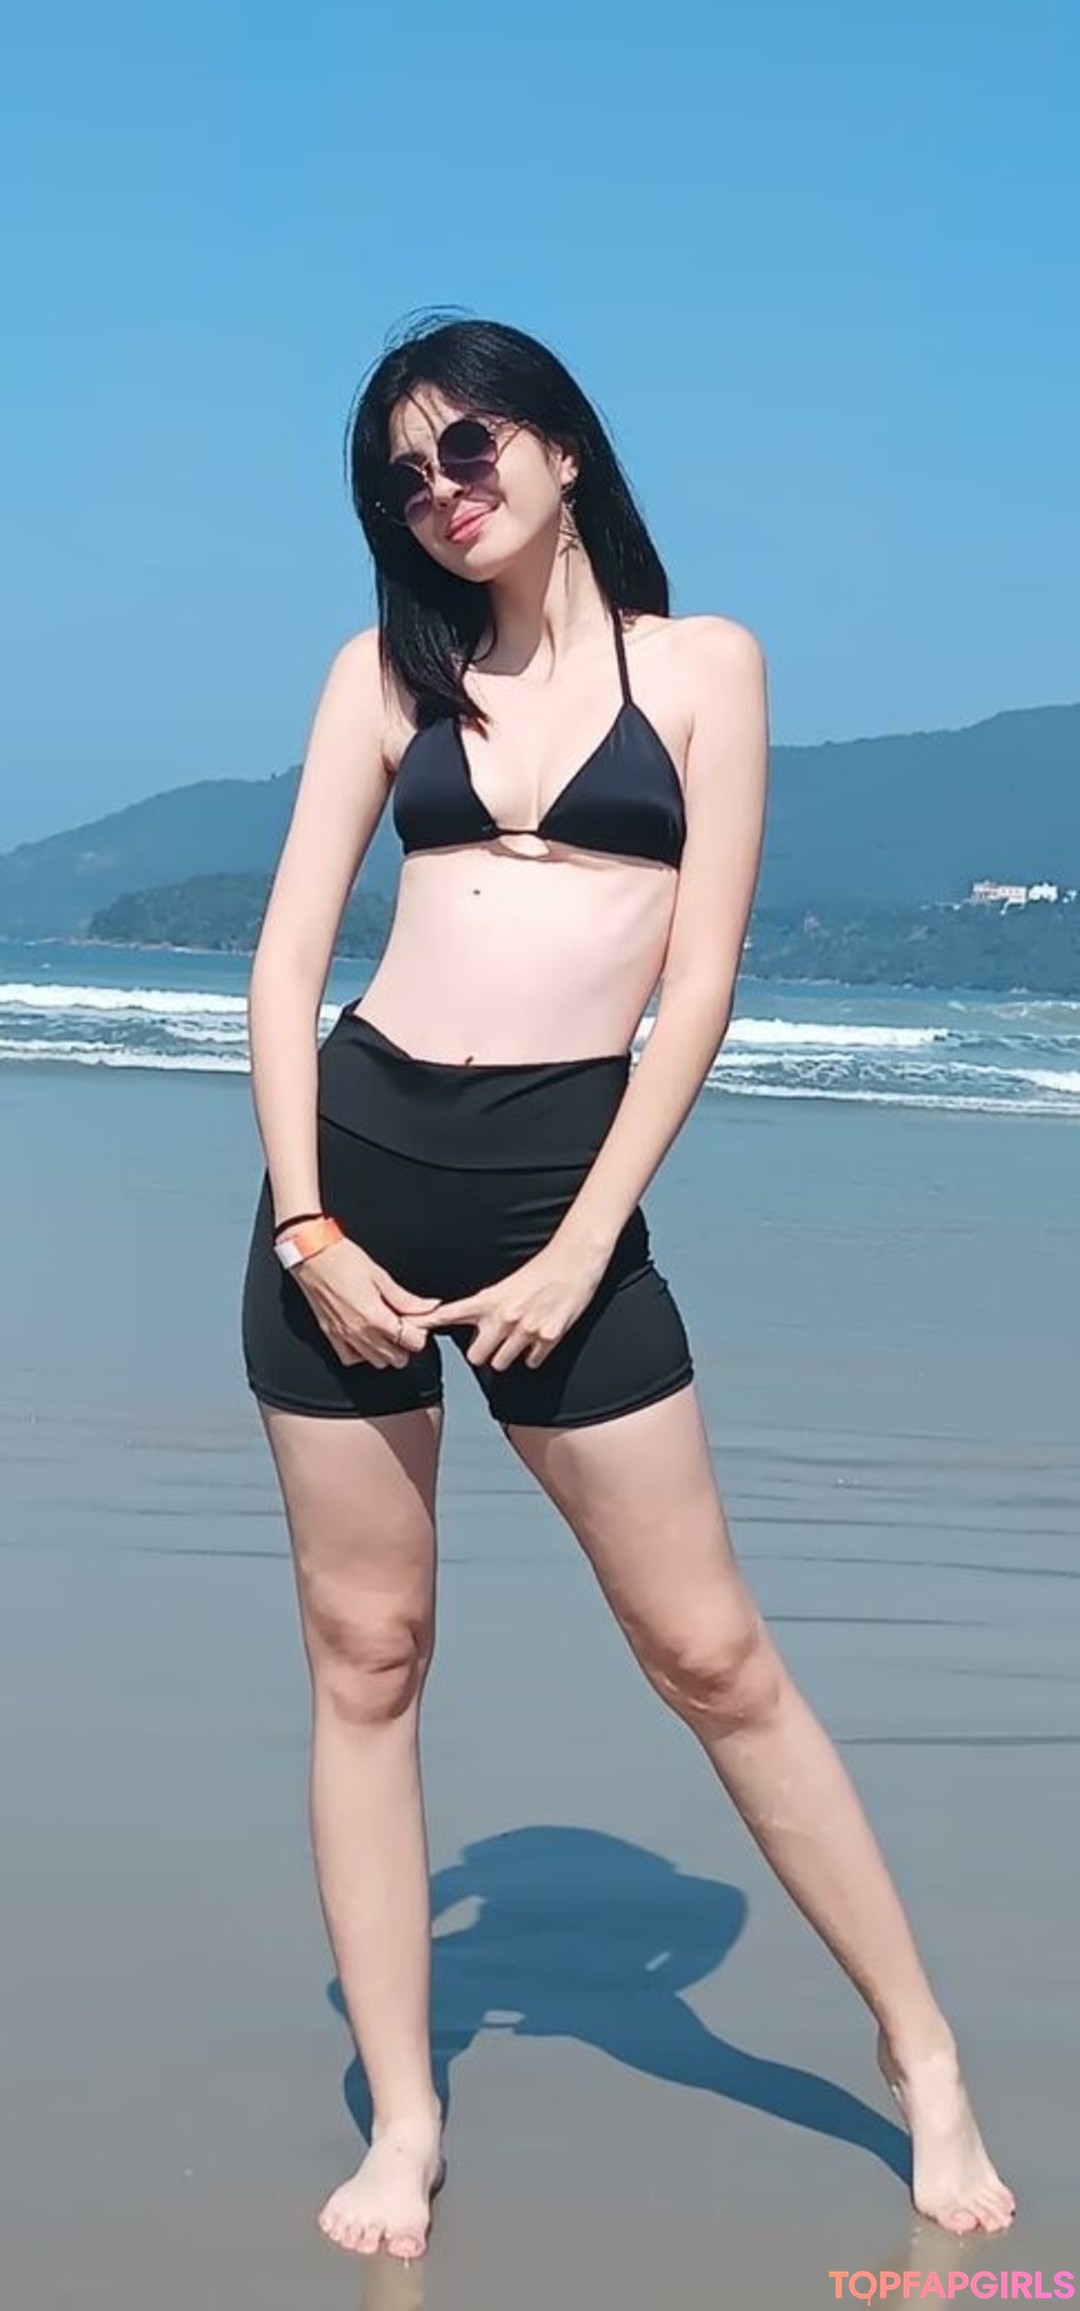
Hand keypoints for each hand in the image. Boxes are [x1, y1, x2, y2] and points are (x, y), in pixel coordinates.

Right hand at [292, 1236, 440, 1368]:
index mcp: (376, 1317)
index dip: (419, 1333)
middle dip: (404, 1344)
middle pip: (397, 1358)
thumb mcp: (381, 1276)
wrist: (311, 1256)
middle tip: (402, 1324)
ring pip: (376, 1362)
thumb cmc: (343, 1260)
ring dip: (385, 1350)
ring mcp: (344, 1336)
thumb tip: (429, 1307)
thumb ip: (405, 1298)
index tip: (417, 1322)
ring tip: (384, 1329)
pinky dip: (362, 1353)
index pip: (412, 1342)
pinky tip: (365, 1337)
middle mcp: (360, 1332)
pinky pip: (351, 1359)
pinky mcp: (331, 1335)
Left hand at [414, 1238, 608, 1371]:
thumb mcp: (508, 1284)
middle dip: (483, 1352)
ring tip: (518, 1338)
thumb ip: (489, 1305)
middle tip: (494, 1341)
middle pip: (476, 1356)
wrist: (575, 1260)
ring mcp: (526, 1330)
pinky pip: (531, 1361)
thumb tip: (476, 1322)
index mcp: (490, 1299)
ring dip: (508, 1356)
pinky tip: (539, 1338)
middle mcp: (504, 1316)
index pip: (450, 1314)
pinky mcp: (548, 1338)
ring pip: (501, 1363)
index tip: (409, 1329)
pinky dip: (534, 1355)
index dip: (427, 1323)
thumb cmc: (543, 1268)